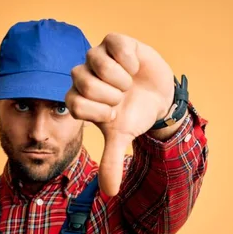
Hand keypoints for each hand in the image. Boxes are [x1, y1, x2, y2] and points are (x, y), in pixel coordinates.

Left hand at [66, 33, 174, 196]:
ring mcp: (98, 56)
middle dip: (109, 95)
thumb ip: (111, 161)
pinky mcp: (115, 41)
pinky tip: (135, 67)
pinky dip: (128, 59)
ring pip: (97, 62)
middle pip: (83, 82)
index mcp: (79, 98)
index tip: (114, 115)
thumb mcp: (122, 138)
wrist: (158, 97)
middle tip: (122, 98)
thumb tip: (110, 192)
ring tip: (129, 83)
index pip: (74, 103)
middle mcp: (84, 75)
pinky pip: (114, 44)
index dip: (98, 112)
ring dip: (119, 79)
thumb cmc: (133, 115)